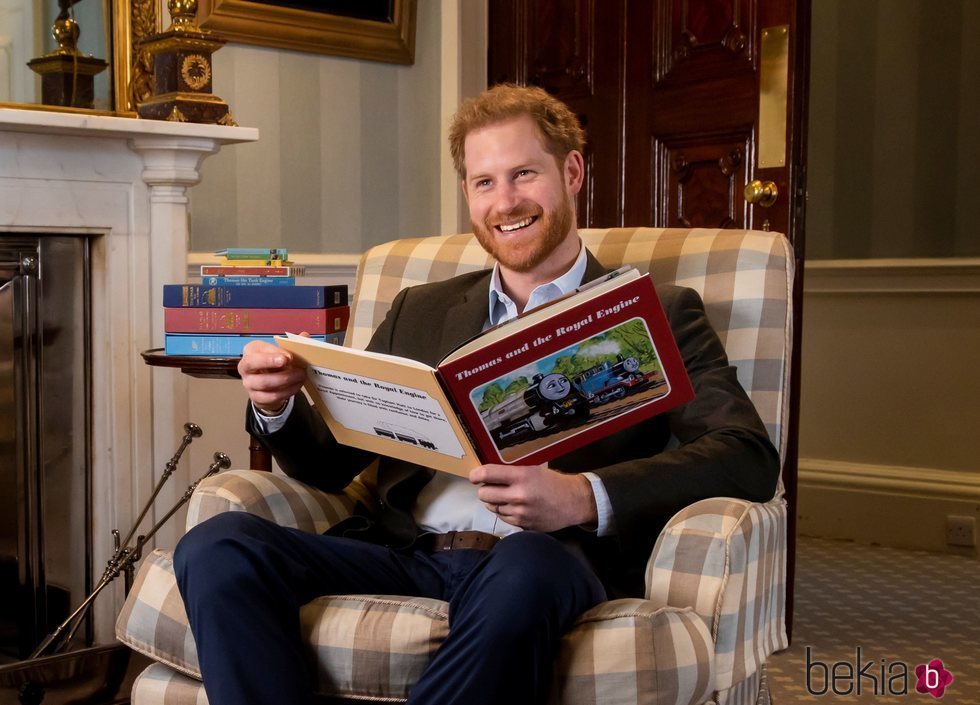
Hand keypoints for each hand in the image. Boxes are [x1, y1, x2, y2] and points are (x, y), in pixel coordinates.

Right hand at [238, 338, 306, 413]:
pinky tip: (297, 385)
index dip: (272, 353)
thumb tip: (305, 335)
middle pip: (253, 364)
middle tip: (293, 365)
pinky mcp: (256, 398)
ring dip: (286, 379)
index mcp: (250, 351)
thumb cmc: (274, 364)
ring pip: (264, 382)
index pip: (257, 349)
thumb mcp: (280, 352)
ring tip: (300, 376)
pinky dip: (287, 391)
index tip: (289, 356)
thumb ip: (292, 344)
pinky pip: (271, 396)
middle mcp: (245, 367)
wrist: (268, 387)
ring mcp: (249, 384)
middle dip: (272, 363)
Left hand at [469, 464, 597, 532]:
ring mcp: (520, 513)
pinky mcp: (522, 525)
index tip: (474, 476)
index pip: (487, 474)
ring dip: (495, 502)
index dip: (476, 475)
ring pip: (492, 507)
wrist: (573, 503)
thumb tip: (486, 475)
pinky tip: (515, 506)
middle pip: (483, 494)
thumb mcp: (533, 470)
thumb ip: (510, 473)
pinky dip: (504, 512)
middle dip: (485, 489)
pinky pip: (502, 518)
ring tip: (507, 496)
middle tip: (491, 486)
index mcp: (522, 476)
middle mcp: (519, 495)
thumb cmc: (552, 483)